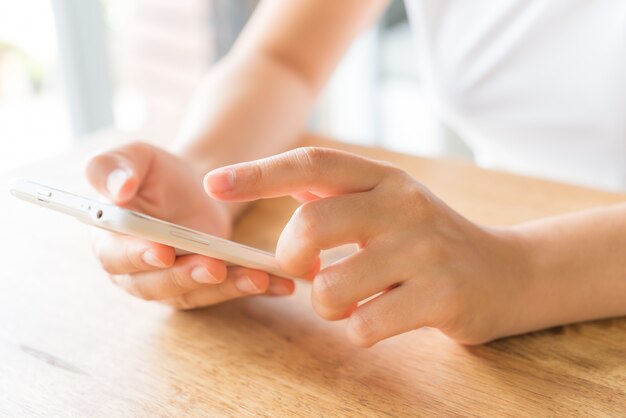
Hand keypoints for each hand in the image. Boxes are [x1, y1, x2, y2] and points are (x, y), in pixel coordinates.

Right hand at [85, 142, 293, 308]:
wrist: (194, 185)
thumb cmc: (156, 173)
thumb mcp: (132, 158)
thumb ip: (112, 168)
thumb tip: (117, 189)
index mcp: (109, 240)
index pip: (117, 255)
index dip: (137, 255)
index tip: (162, 251)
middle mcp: (135, 272)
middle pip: (156, 284)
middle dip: (187, 277)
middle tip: (215, 268)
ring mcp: (171, 284)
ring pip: (195, 294)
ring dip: (225, 289)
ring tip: (257, 277)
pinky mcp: (203, 287)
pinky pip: (225, 293)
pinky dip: (252, 289)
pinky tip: (281, 285)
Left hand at [204, 147, 530, 345]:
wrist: (505, 273)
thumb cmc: (429, 242)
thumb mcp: (390, 206)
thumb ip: (339, 200)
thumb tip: (282, 199)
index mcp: (385, 178)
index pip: (313, 162)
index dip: (258, 173)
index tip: (213, 184)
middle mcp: (404, 204)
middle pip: (311, 225)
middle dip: (290, 257)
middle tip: (303, 270)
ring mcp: (424, 249)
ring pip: (332, 286)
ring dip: (328, 304)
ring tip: (351, 301)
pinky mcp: (440, 295)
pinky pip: (365, 324)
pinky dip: (359, 329)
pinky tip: (381, 317)